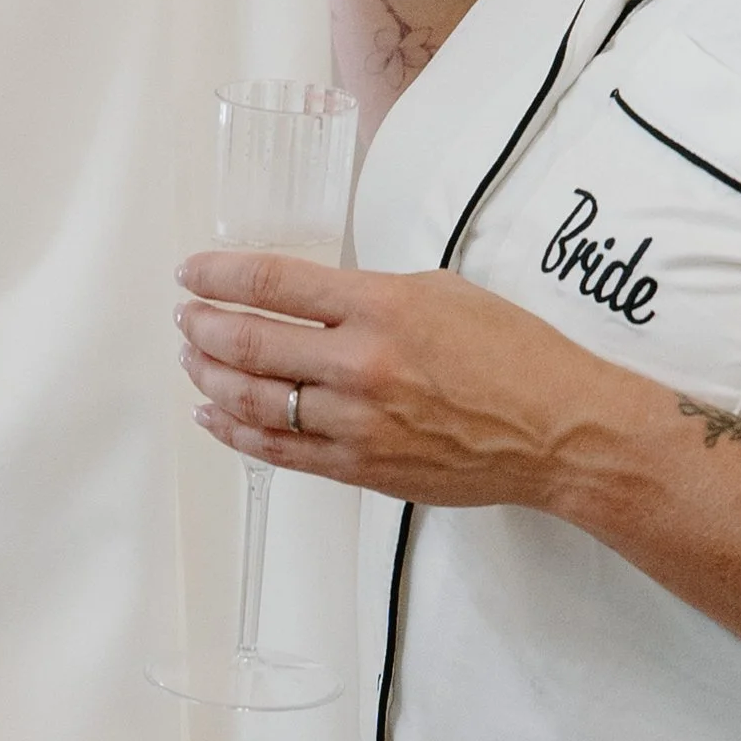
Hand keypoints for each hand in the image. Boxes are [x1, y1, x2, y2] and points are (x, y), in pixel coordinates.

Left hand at [175, 248, 627, 508]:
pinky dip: (238, 433)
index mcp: (380, 307)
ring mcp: (356, 423)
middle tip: (184, 315)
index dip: (221, 275)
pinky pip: (280, 452)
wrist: (556, 431)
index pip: (275, 282)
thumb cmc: (514, 354)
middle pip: (251, 342)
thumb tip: (314, 299)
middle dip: (203, 326)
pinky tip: (216, 415)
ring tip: (191, 360)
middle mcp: (359, 364)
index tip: (192, 271)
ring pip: (254, 401)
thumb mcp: (441, 290)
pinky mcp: (361, 468)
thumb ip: (370, 294)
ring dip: (210, 378)